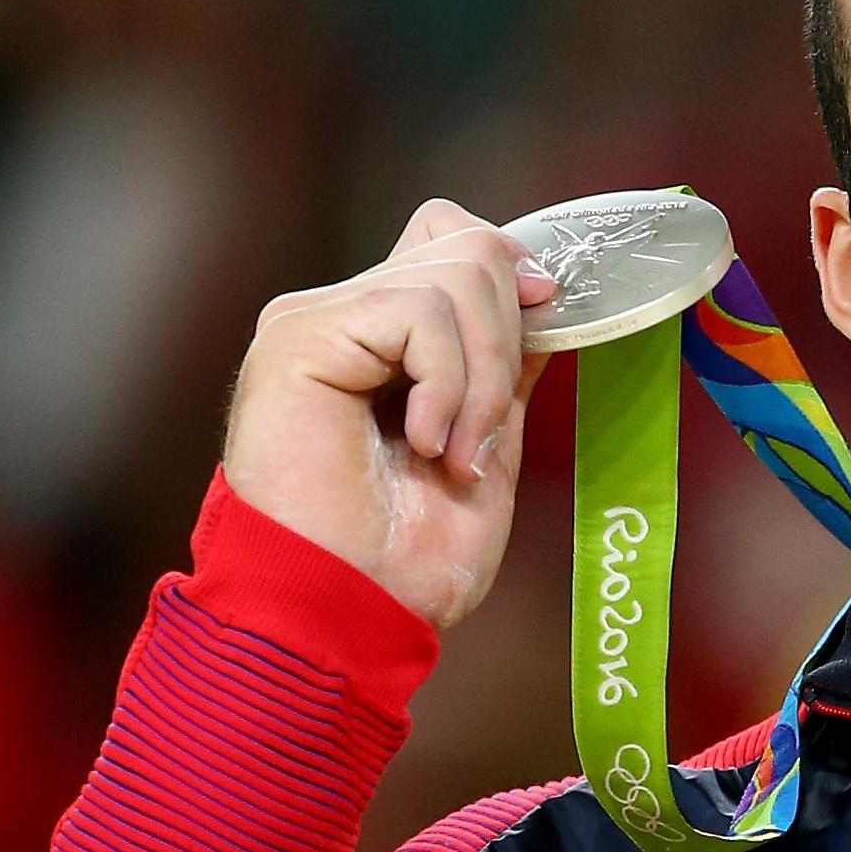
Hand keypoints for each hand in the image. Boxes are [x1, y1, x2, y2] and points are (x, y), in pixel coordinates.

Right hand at [222, 200, 559, 630]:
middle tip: (484, 436)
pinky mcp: (300, 335)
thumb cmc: (406, 562)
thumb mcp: (488, 448)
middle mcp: (344, 316)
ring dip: (483, 377)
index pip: (453, 238)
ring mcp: (317, 321)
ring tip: (456, 455)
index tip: (550, 319)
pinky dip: (449, 384)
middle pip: (465, 246)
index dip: (511, 267)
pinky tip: (426, 446)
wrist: (348, 614)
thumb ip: (504, 371)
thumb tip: (543, 295)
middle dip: (509, 339)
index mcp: (383, 341)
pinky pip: (418, 312)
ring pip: (455, 274)